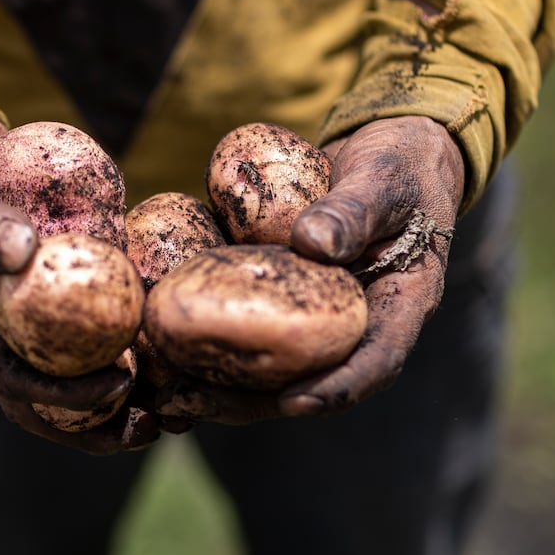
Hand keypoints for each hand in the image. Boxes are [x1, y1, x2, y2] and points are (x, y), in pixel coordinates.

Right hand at [0, 98, 160, 453]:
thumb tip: (24, 252)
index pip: (7, 375)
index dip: (63, 391)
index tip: (121, 385)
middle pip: (38, 395)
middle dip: (95, 423)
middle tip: (156, 426)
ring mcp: (8, 304)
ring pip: (62, 367)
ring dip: (113, 395)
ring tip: (170, 404)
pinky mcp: (36, 279)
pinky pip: (77, 318)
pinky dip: (116, 334)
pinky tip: (162, 333)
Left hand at [154, 115, 464, 423]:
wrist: (384, 150)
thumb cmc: (400, 164)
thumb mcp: (385, 182)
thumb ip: (354, 211)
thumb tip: (310, 243)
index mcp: (398, 305)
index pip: (376, 361)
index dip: (337, 388)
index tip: (293, 403)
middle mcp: (352, 322)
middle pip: (305, 377)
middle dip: (249, 402)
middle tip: (193, 405)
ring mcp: (311, 313)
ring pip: (266, 362)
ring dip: (216, 383)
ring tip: (162, 394)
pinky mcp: (277, 293)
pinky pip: (243, 320)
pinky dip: (204, 334)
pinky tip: (155, 340)